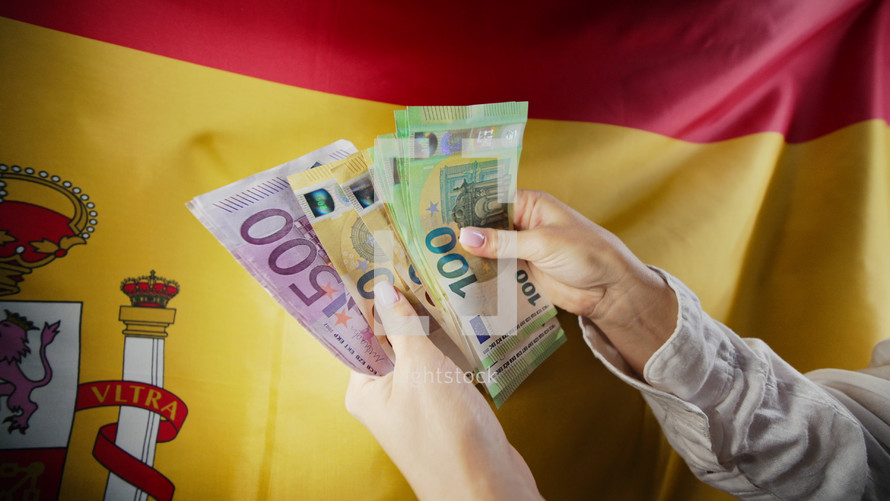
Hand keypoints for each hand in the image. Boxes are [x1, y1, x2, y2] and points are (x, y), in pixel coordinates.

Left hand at [345, 281, 541, 500]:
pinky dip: (449, 346)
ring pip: (418, 353)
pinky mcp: (444, 408)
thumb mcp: (421, 369)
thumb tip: (384, 290)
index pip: (358, 334)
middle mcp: (384, 396)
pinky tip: (461, 321)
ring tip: (439, 283)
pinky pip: (440, 368)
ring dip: (429, 326)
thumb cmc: (446, 432)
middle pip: (389, 341)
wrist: (487, 486)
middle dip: (402, 308)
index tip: (375, 264)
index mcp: (364, 388)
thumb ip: (404, 327)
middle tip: (413, 265)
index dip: (366, 301)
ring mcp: (415, 404)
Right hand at [458, 190, 677, 375]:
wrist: (610, 290)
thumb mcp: (543, 243)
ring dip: (470, 259)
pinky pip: (496, 273)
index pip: (490, 200)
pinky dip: (482, 278)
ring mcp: (521, 250)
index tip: (436, 214)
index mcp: (530, 204)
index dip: (465, 207)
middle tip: (430, 242)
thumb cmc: (586, 253)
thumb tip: (465, 236)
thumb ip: (503, 242)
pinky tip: (458, 282)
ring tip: (436, 264)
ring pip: (488, 252)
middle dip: (463, 236)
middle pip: (485, 228)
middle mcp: (522, 225)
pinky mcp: (522, 274)